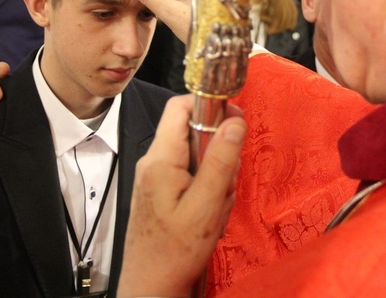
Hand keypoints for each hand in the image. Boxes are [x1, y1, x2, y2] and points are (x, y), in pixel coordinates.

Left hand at [117, 95, 245, 296]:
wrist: (150, 287)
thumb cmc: (176, 251)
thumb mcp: (206, 206)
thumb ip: (221, 161)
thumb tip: (235, 120)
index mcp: (160, 158)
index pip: (180, 106)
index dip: (209, 105)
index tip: (234, 122)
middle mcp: (154, 161)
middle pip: (193, 132)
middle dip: (218, 152)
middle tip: (226, 184)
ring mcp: (156, 177)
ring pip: (196, 156)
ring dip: (215, 177)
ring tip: (216, 207)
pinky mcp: (161, 191)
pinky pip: (191, 176)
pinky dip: (206, 191)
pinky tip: (208, 216)